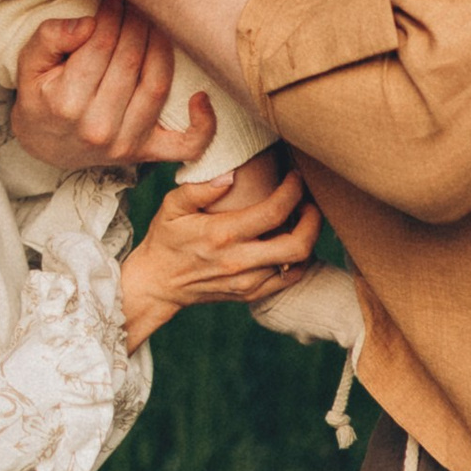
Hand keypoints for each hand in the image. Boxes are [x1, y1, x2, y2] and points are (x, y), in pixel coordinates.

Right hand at [10, 2, 213, 173]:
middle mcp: (98, 128)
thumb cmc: (39, 97)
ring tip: (156, 22)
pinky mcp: (145, 154)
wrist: (45, 145)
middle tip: (137, 0)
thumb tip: (87, 23)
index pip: (100, 46)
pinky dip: (203, 126)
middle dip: (136, 23)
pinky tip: (202, 97)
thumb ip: (50, 38)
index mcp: (67, 104)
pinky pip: (185, 145)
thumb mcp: (28, 64)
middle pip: (130, 61)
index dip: (112, 15)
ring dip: (162, 47)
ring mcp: (125, 144)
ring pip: (157, 86)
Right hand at [121, 162, 320, 345]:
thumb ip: (199, 189)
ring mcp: (247, 282)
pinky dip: (299, 261)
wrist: (157, 283)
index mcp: (222, 234)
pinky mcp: (250, 295)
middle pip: (297, 244)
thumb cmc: (166, 239)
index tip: (295, 177)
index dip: (293, 191)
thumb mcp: (172, 207)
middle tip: (309, 202)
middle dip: (313, 219)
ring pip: (296, 264)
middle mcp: (239, 261)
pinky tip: (292, 243)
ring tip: (302, 219)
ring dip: (307, 238)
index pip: (274, 212)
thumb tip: (230, 175)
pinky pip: (288, 280)